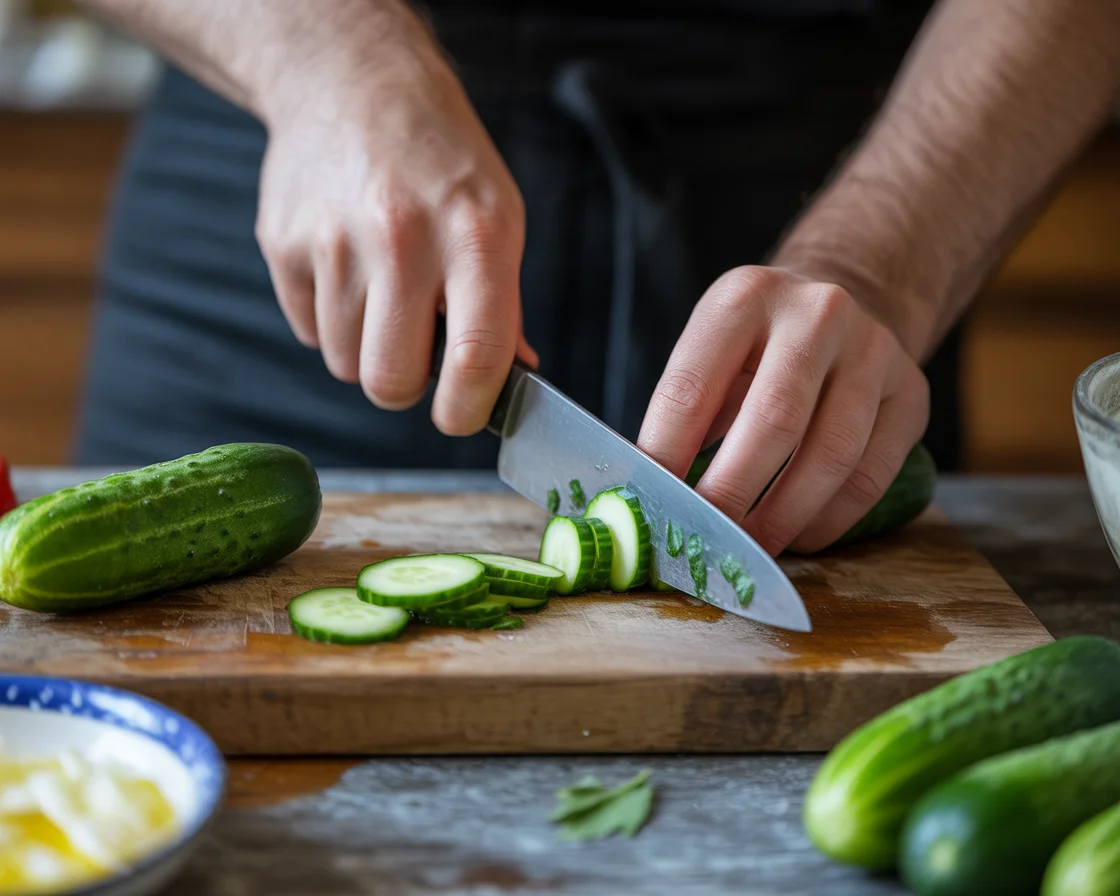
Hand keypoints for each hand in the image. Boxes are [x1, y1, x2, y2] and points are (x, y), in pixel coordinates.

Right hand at [254, 9, 534, 435]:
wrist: (354, 83)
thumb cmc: (440, 160)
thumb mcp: (498, 215)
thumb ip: (504, 304)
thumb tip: (512, 379)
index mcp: (474, 235)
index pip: (476, 356)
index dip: (468, 409)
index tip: (462, 415)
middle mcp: (402, 239)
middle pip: (392, 382)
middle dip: (407, 385)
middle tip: (416, 350)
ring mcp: (334, 242)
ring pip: (346, 364)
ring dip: (367, 347)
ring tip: (382, 290)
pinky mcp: (283, 245)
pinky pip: (309, 332)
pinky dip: (330, 320)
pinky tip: (347, 268)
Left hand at [637, 266, 929, 555]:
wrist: (840, 304)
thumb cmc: (756, 347)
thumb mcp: (712, 353)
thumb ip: (683, 413)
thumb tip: (647, 499)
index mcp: (744, 298)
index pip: (693, 387)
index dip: (666, 455)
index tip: (652, 505)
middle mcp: (816, 314)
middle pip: (772, 421)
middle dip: (731, 495)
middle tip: (704, 542)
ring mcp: (873, 351)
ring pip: (831, 455)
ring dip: (783, 517)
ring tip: (750, 549)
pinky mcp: (913, 393)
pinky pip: (872, 474)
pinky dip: (831, 519)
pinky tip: (799, 536)